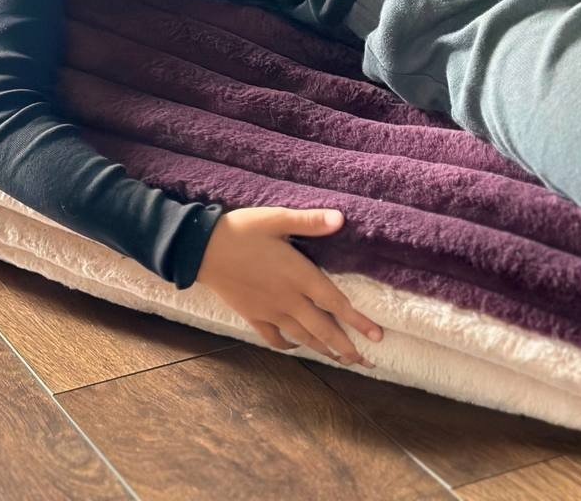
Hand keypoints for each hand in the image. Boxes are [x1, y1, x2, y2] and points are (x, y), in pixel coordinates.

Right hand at [195, 206, 383, 366]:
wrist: (202, 249)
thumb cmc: (242, 230)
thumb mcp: (276, 219)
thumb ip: (309, 221)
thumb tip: (341, 218)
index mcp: (298, 275)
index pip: (335, 302)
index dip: (358, 321)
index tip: (377, 336)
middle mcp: (288, 299)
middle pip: (323, 329)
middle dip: (347, 347)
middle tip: (367, 361)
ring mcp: (270, 311)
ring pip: (303, 337)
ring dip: (324, 349)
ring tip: (342, 359)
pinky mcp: (253, 316)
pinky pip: (275, 338)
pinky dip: (289, 346)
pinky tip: (297, 347)